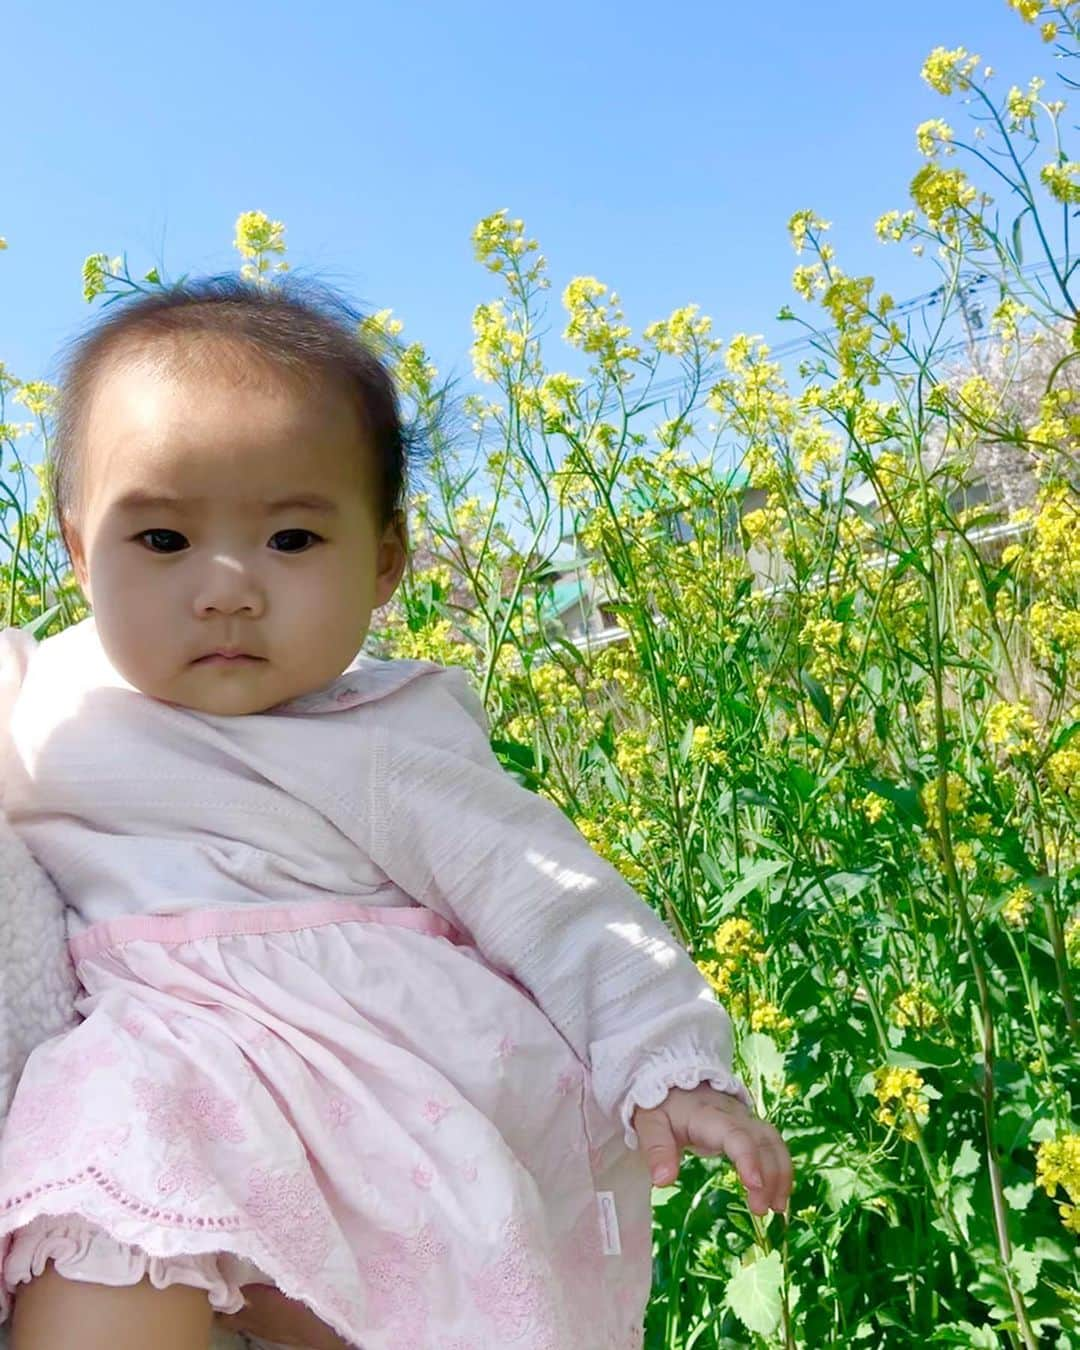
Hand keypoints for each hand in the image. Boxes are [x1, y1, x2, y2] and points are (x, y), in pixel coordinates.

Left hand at [632, 1084, 792, 1215]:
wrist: (673, 1081)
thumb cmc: (662, 1106)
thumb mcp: (650, 1123)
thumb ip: (657, 1149)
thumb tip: (663, 1181)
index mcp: (708, 1115)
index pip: (735, 1134)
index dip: (748, 1158)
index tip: (754, 1186)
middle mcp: (734, 1115)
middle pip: (762, 1140)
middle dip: (769, 1175)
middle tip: (761, 1210)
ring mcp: (746, 1119)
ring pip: (773, 1142)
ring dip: (780, 1174)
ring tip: (777, 1208)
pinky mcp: (750, 1127)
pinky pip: (773, 1145)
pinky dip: (781, 1169)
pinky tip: (779, 1195)